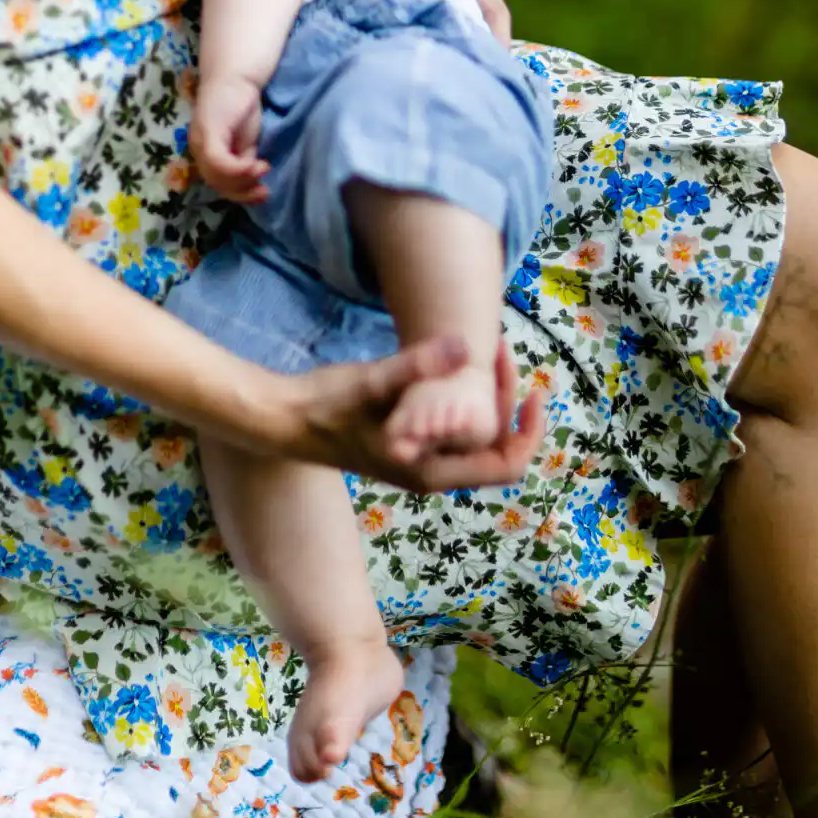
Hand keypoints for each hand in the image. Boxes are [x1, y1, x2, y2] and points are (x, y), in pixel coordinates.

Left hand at [190, 74, 268, 202]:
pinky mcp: (208, 132)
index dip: (239, 194)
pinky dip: (238, 169)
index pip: (218, 184)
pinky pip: (219, 162)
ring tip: (263, 171)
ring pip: (217, 176)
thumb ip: (243, 158)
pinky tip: (256, 164)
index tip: (262, 193)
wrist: (235, 74)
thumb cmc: (240, 104)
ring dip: (242, 181)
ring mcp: (201, 141)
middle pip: (216, 184)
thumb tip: (249, 178)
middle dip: (242, 192)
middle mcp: (198, 149)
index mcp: (205, 152)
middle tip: (264, 191)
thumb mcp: (245, 139)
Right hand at [273, 336, 542, 491]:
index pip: (505, 465)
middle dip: (506, 400)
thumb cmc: (325, 405)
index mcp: (431, 470)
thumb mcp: (373, 382)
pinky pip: (452, 427)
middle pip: (493, 446)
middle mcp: (429, 472)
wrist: (281, 421)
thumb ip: (419, 366)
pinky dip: (463, 399)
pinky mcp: (404, 443)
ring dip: (486, 397)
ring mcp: (416, 459)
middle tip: (502, 351)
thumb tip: (466, 346)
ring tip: (487, 352)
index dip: (529, 431)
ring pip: (472, 435)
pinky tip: (455, 365)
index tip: (536, 390)